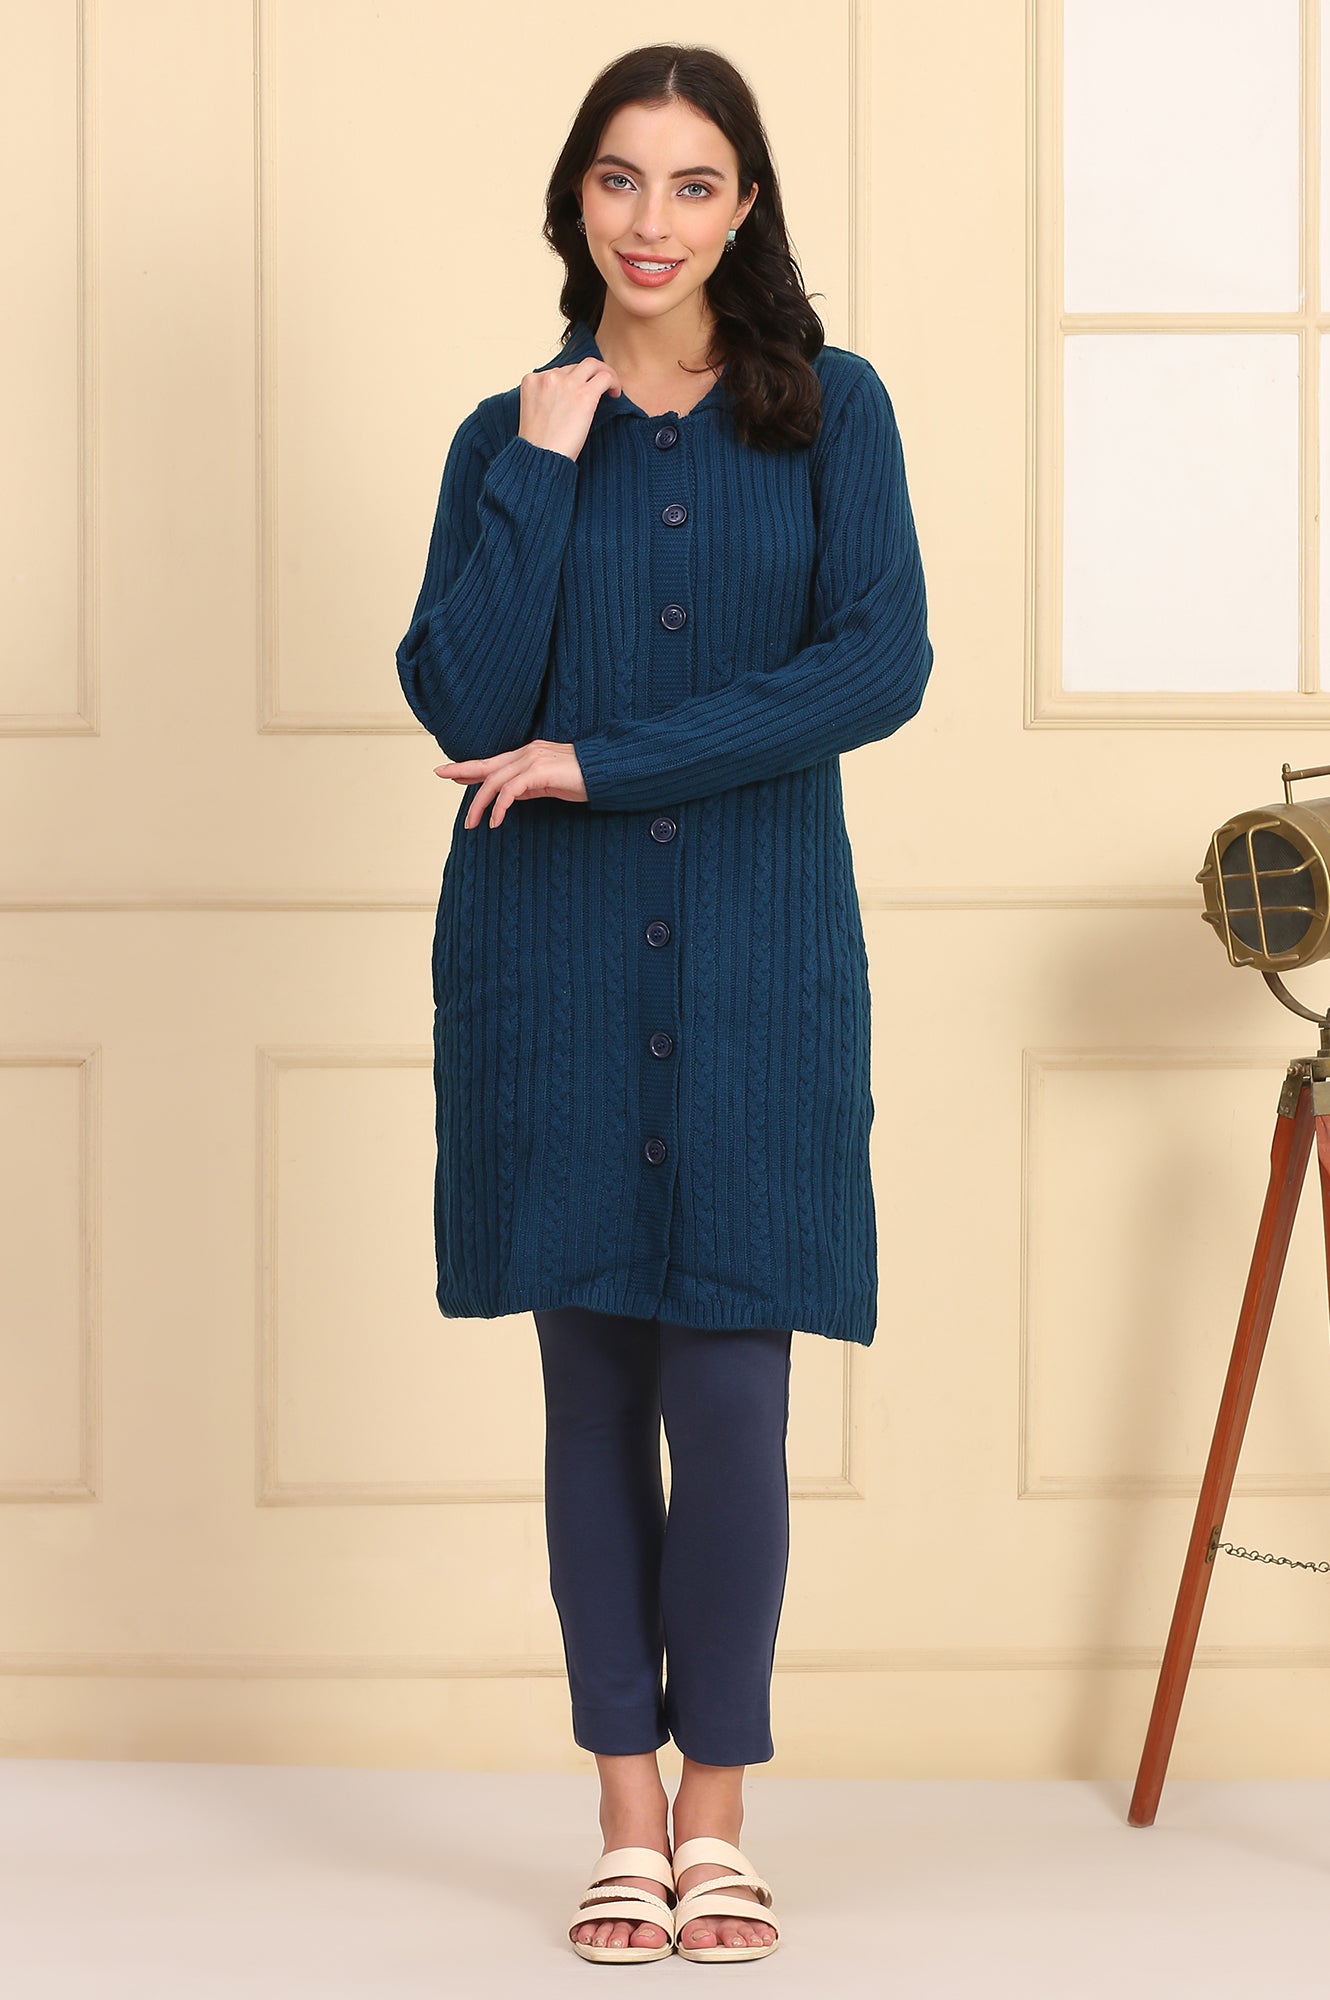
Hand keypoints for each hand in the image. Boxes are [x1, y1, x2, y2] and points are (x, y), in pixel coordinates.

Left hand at [434, 740, 587, 828]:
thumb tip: (508, 796)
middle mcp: (527, 753)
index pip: (493, 761)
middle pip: (487, 764)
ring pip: (495, 781)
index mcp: (528, 754)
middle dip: (462, 770)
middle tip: (440, 774)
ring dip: (480, 804)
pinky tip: (496, 822)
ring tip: (472, 823)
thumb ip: (527, 787)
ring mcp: (532, 760)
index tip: (451, 773)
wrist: (606, 771)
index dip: (470, 767)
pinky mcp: (539, 772)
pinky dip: (500, 807)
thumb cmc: (582, 779)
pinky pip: (511, 791)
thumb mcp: (548, 785)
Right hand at [518, 357, 621, 461]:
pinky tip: (615, 393)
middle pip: (574, 367)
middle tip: (598, 389)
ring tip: (609, 388)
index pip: (556, 372)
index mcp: (532, 381)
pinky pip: (605, 377)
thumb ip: (546, 399)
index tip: (578, 393)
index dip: (571, 382)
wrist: (540, 458)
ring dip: (602, 373)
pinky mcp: (584, 394)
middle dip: (587, 377)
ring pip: (592, 365)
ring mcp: (566, 383)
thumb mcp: (534, 414)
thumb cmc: (538, 446)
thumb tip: (567, 399)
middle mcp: (548, 377)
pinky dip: (613, 381)